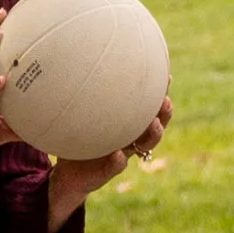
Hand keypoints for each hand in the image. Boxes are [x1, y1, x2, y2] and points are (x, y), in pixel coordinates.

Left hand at [46, 90, 171, 225]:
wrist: (66, 173)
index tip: (167, 78)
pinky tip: (117, 154)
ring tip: (153, 124)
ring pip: (144, 147)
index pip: (149, 107)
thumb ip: (91, 94)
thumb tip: (87, 60)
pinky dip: (118, 161)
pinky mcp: (107, 171)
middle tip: (166, 101)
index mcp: (127, 124)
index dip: (160, 94)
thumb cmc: (77, 137)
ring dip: (152, 135)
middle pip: (155, 126)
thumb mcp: (84, 113)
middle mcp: (129, 139)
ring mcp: (121, 154)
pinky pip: (116, 166)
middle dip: (164, 114)